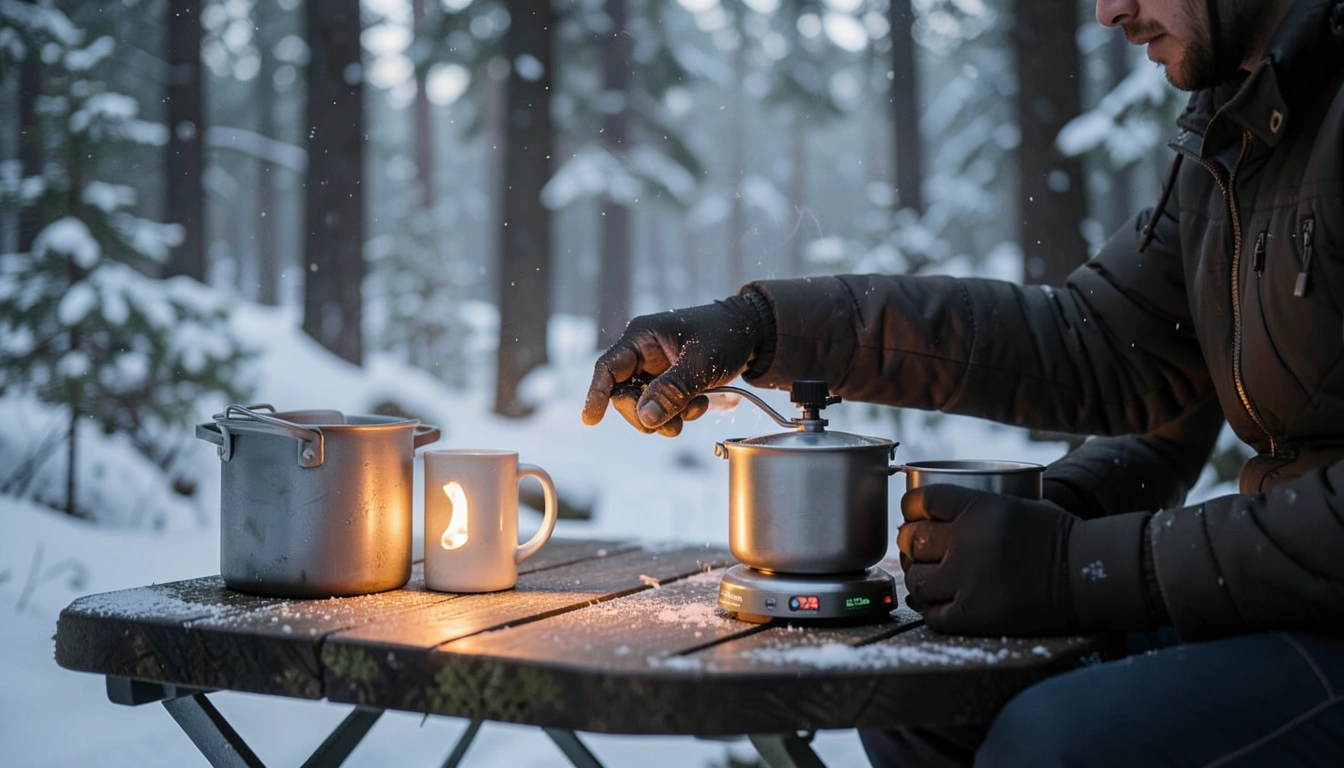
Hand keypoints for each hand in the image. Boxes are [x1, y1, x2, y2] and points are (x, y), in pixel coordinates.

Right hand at [581, 295, 765, 435]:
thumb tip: (645, 417)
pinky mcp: (669, 381)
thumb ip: (672, 389)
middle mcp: (643, 353)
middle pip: (624, 394)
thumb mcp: (701, 362)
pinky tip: (699, 404)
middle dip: (645, 413)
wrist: (752, 332)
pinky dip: (678, 412)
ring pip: (643, 405)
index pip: (608, 368)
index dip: (596, 394)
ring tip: (694, 410)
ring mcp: (655, 369)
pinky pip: (662, 406)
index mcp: (642, 337)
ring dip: (665, 416)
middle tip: (670, 426)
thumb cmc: (726, 334)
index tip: (590, 420)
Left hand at [898, 485, 1076, 635]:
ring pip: (915, 578)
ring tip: (928, 578)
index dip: (911, 508)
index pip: (922, 501)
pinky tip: (938, 604)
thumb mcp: (1018, 505)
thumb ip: (978, 507)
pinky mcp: (974, 615)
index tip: (913, 515)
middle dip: (910, 543)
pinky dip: (931, 610)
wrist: (1089, 577)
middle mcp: (967, 541)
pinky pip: (933, 615)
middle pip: (912, 539)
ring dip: (919, 577)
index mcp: (979, 508)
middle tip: (918, 550)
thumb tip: (938, 513)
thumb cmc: (1059, 539)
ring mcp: (967, 581)